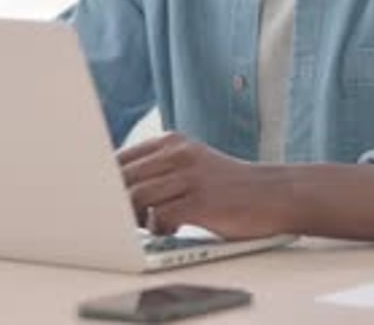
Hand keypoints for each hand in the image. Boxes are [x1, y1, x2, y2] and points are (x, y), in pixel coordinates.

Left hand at [117, 132, 289, 238]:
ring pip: (137, 198)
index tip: (99, 199)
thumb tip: (115, 187)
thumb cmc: (227, 185)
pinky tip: (169, 231)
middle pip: (123, 178)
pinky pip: (160, 217)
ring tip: (146, 227)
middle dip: (113, 203)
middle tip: (116, 221)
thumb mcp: (191, 163)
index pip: (120, 158)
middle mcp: (179, 153)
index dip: (104, 182)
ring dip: (133, 219)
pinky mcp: (202, 201)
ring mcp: (191, 176)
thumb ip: (158, 169)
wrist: (274, 192)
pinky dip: (156, 229)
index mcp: (172, 142)